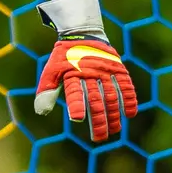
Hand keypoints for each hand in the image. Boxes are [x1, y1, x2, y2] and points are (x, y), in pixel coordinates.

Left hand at [32, 0, 137, 142]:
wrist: (82, 33)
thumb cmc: (64, 57)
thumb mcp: (52, 71)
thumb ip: (47, 91)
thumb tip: (41, 112)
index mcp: (72, 73)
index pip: (74, 92)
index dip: (76, 105)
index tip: (77, 119)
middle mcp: (90, 72)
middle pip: (95, 99)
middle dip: (98, 120)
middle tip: (99, 138)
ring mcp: (105, 70)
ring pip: (111, 95)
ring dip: (114, 114)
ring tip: (114, 131)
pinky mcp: (117, 68)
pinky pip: (125, 85)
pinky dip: (129, 99)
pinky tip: (130, 114)